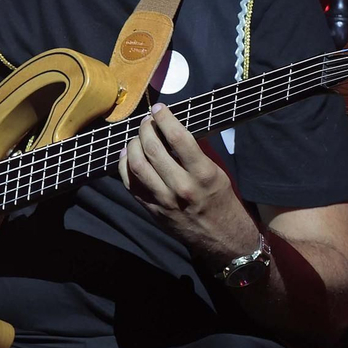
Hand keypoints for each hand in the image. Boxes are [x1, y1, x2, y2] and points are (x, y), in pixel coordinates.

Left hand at [118, 103, 260, 268]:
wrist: (223, 239)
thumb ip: (196, 153)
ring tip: (137, 136)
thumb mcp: (218, 173)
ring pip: (137, 165)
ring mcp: (163, 200)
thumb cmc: (222, 201)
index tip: (159, 109)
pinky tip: (128, 155)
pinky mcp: (151, 209)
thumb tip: (173, 128)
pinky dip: (125, 165)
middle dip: (145, 129)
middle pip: (153, 149)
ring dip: (132, 145)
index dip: (165, 119)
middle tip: (146, 121)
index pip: (179, 139)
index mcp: (204, 175)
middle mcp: (182, 187)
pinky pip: (130, 183)